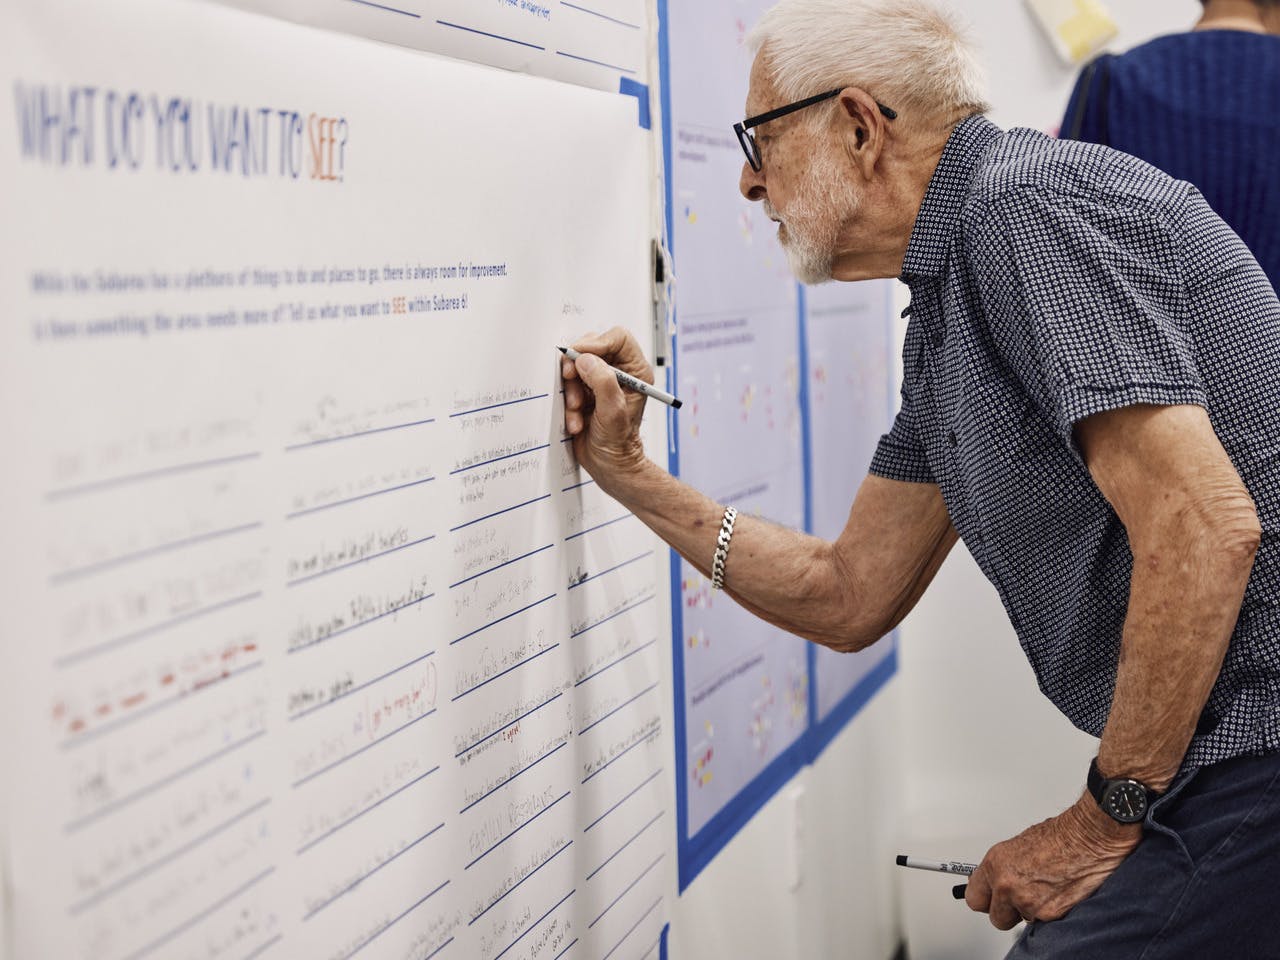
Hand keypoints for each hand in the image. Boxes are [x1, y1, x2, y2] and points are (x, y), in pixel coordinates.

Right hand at [561, 327, 652, 483]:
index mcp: (635, 371)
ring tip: (576, 408)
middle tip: (570, 378)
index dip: (597, 343)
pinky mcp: (584, 390)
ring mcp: (599, 380)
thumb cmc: (618, 442)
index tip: (581, 356)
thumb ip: (602, 382)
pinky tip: (576, 419)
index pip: (618, 339)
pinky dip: (567, 400)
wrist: (607, 463)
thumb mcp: (613, 412)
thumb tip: (585, 360)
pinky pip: (567, 382)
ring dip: (571, 387)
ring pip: (576, 364)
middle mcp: (618, 372)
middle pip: (592, 346)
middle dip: (578, 365)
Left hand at [965, 792, 1140, 928]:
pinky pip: (1044, 921)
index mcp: (995, 864)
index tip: (989, 898)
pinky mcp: (1051, 915)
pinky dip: (1051, 912)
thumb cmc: (1061, 836)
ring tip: (1047, 888)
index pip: (974, 898)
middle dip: (1008, 910)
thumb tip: (998, 881)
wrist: (1089, 839)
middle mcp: (1007, 885)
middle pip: (996, 917)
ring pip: (1023, 919)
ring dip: (1032, 910)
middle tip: (1020, 897)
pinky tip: (1059, 892)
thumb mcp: (1018, 845)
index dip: (985, 899)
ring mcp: (1029, 902)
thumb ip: (1004, 869)